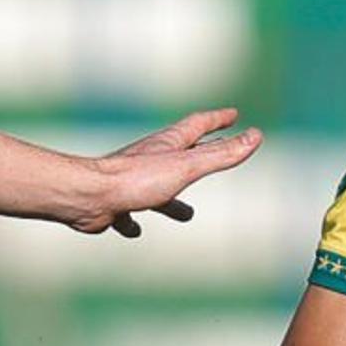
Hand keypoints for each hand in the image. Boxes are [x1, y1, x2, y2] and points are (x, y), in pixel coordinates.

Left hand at [68, 107, 260, 237]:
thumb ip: (221, 154)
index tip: (233, 115)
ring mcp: (132, 183)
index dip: (218, 120)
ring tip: (187, 215)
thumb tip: (255, 136)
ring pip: (159, 190)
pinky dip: (134, 221)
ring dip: (173, 201)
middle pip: (180, 155)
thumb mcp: (187, 167)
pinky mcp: (116, 205)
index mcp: (169, 146)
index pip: (198, 125)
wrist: (90, 196)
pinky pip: (129, 214)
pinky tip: (134, 230)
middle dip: (200, 155)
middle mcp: (150, 160)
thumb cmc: (137, 180)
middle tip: (214, 153)